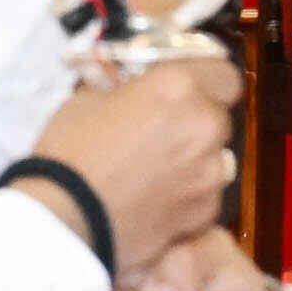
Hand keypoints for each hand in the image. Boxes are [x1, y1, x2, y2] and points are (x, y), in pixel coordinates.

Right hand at [19, 54, 236, 277]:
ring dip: (194, 157)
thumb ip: (126, 89)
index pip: (224, 74)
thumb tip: (131, 87)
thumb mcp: (88, 97)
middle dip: (196, 120)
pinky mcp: (206, 212)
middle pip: (219, 117)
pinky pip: (206, 193)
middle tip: (162, 130)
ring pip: (215, 157)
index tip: (187, 89)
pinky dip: (188, 193)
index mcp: (178, 88)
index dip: (207, 80)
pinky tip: (156, 199)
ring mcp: (210, 174)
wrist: (67, 216)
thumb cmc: (70, 149)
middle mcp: (204, 127)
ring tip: (155, 170)